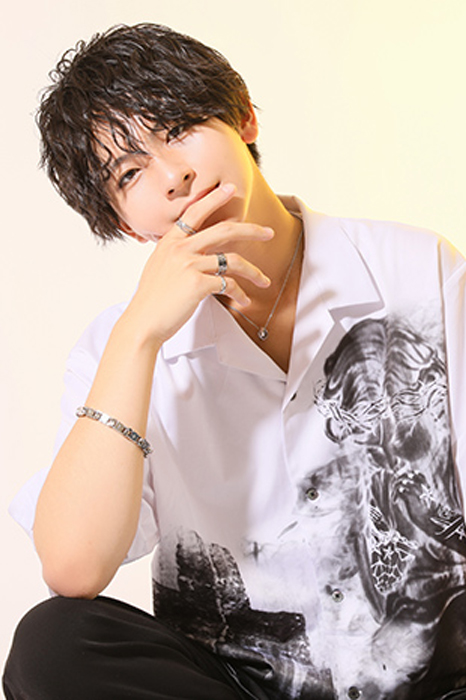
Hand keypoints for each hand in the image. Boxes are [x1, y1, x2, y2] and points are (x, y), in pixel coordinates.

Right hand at [125, 183, 272, 346]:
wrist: (143, 322)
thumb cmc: (152, 300)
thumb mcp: (159, 267)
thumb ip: (176, 254)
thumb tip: (195, 250)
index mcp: (170, 242)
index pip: (195, 212)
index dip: (214, 198)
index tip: (230, 189)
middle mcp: (180, 249)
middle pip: (224, 230)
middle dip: (251, 230)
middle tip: (268, 233)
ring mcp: (189, 264)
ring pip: (233, 261)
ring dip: (253, 272)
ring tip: (264, 281)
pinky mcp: (198, 284)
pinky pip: (228, 285)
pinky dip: (240, 294)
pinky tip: (243, 301)